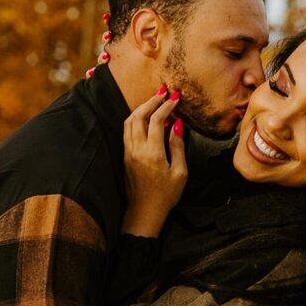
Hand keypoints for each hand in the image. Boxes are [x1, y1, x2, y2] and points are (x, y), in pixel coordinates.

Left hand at [121, 88, 186, 237]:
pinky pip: (126, 130)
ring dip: (141, 108)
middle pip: (139, 115)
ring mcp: (128, 152)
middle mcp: (137, 149)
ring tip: (154, 101)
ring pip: (129, 121)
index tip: (176, 98)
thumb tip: (177, 126)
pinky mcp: (125, 156)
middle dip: (151, 101)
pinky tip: (145, 117)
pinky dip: (135, 119)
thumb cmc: (165, 196)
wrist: (144, 213)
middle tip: (163, 92)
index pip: (157, 120)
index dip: (167, 106)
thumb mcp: (180, 173)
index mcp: (152, 153)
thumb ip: (178, 147)